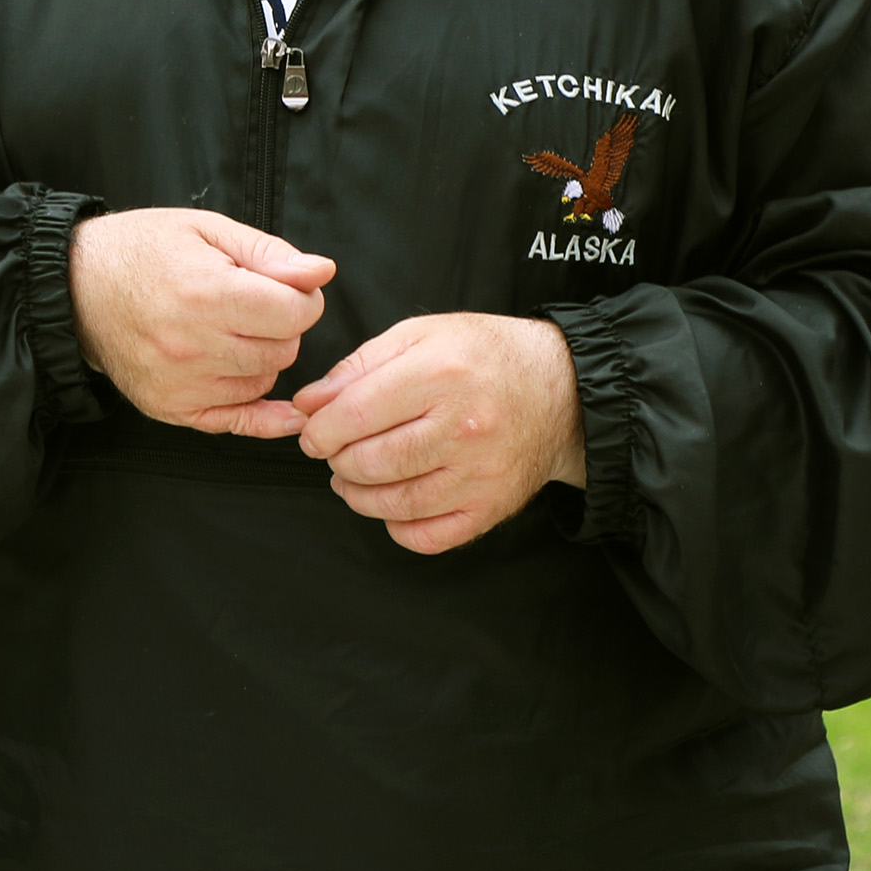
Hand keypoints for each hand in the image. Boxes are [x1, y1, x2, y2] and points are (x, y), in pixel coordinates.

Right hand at [65, 207, 334, 433]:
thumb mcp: (206, 228)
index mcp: (206, 293)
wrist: (73, 285)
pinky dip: (261, 412)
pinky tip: (281, 409)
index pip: (295, 313)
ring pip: (263, 382)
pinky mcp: (169, 407)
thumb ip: (269, 252)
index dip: (301, 297)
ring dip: (263, 360)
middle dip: (281, 327)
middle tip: (254, 307)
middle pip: (284, 351)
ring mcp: (179, 382)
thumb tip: (321, 273)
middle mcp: (193, 345)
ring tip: (232, 332)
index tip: (284, 286)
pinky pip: (237, 422)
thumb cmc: (141, 249)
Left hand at [291, 312, 584, 554]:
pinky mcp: (493, 507)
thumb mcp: (420, 334)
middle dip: (338, 462)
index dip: (320, 430)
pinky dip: (398, 527)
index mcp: (440, 374)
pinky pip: (429, 536)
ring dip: (359, 495)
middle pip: (372, 462)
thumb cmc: (484, 355)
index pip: (356, 415)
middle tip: (334, 453)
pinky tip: (392, 503)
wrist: (561, 390)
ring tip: (352, 477)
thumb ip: (358, 366)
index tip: (313, 433)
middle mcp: (463, 427)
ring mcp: (480, 473)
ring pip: (395, 503)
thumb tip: (309, 404)